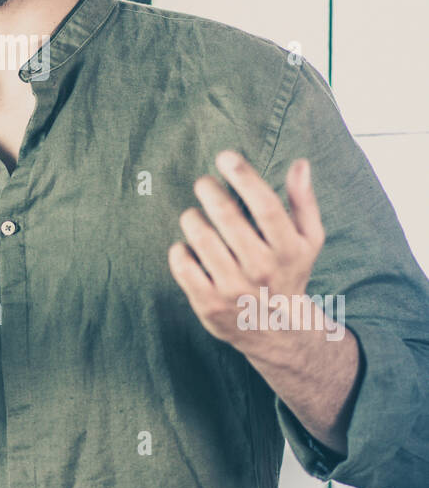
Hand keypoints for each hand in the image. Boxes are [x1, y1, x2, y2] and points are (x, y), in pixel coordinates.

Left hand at [167, 150, 325, 346]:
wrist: (277, 331)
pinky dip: (180, 248)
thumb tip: (300, 163)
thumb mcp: (307, 240)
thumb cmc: (289, 272)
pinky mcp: (208, 303)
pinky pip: (182, 264)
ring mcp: (234, 288)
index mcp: (288, 249)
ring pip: (201, 237)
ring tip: (196, 215)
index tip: (226, 156)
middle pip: (228, 218)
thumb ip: (303, 201)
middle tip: (204, 183)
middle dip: (210, 191)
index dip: (243, 177)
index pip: (265, 206)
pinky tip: (189, 245)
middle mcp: (262, 269)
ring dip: (193, 217)